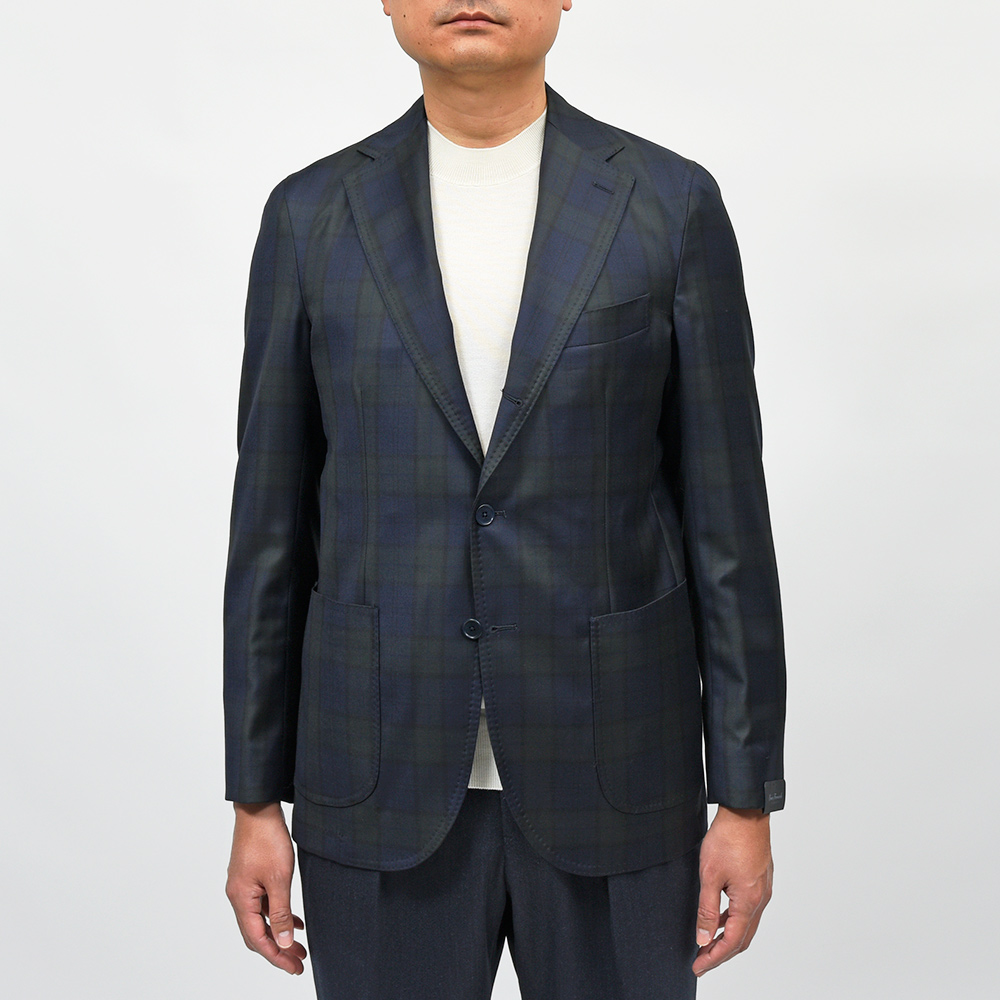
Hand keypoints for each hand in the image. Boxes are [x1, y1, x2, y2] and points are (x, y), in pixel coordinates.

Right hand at [225, 802, 307, 975]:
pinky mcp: (251, 875)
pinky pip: (263, 904)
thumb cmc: (266, 839)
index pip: (257, 939)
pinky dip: (277, 915)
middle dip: (277, 950)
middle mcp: (238, 895)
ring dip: (279, 933)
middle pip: (256, 933)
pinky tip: (294, 920)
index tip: (294, 968)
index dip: (276, 957)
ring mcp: (243, 885)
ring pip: (260, 919)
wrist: (259, 808)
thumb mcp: (279, 878)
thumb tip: (282, 942)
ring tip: (299, 946)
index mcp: (241, 899)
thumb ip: (280, 912)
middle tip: (298, 962)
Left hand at [692, 805, 772, 977]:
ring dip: (729, 937)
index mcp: (748, 902)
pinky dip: (734, 919)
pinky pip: (748, 909)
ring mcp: (762, 889)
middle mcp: (760, 899)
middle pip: (743, 938)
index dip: (714, 958)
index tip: (699, 966)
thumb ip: (707, 909)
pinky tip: (721, 916)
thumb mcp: (710, 875)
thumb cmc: (728, 839)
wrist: (745, 812)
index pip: (732, 942)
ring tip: (708, 943)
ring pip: (747, 924)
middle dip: (722, 952)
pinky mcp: (760, 879)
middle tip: (702, 960)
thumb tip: (704, 938)